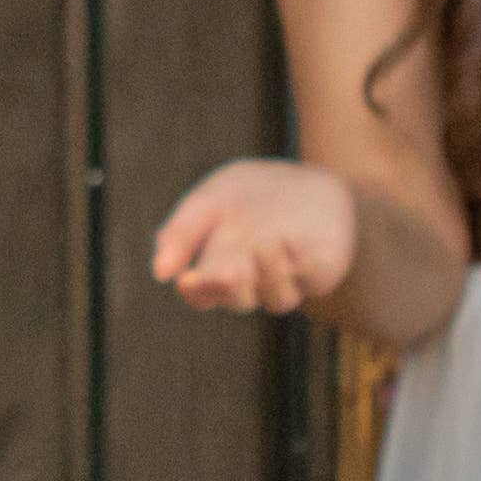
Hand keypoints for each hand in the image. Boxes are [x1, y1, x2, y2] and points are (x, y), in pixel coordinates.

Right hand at [149, 157, 359, 317]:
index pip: (202, 296)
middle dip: (232, 286)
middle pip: (238, 300)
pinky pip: (310, 279)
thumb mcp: (208, 202)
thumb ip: (182, 233)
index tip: (187, 279)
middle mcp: (252, 285)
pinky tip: (293, 242)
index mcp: (218, 272)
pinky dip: (301, 264)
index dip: (196, 291)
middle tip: (228, 270)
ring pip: (276, 298)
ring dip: (269, 271)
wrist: (303, 179)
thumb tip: (160, 273)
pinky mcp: (320, 274)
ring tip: (265, 242)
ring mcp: (287, 283)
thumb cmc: (249, 195)